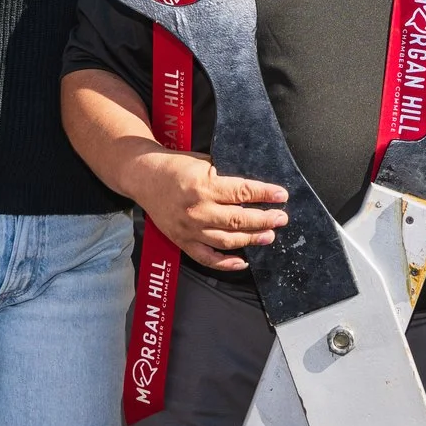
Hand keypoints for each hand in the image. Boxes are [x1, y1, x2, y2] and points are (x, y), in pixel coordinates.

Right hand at [134, 150, 290, 271]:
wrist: (144, 177)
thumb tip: (254, 187)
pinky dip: (226, 263)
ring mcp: (189, 228)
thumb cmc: (176, 166)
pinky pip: (207, 258)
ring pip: (227, 241)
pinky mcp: (182, 241)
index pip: (242, 193)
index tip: (282, 196)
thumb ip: (225, 175)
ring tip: (268, 235)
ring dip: (251, 239)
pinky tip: (243, 262)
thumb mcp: (203, 161)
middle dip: (264, 220)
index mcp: (204, 185)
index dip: (265, 194)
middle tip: (281, 218)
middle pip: (238, 220)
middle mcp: (198, 210)